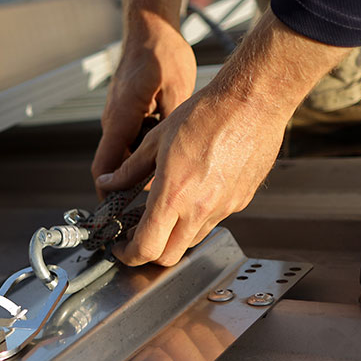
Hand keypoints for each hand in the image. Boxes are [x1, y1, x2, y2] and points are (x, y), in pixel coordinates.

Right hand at [92, 18, 196, 195]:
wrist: (150, 29)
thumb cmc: (161, 55)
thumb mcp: (176, 93)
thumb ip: (172, 131)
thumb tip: (176, 165)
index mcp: (122, 119)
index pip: (105, 169)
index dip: (108, 195)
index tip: (117, 216)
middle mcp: (114, 121)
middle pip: (114, 167)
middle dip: (128, 189)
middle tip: (152, 206)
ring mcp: (117, 117)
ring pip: (125, 155)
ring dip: (140, 169)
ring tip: (170, 177)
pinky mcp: (125, 112)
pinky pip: (131, 140)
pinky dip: (146, 152)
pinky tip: (171, 150)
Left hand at [96, 83, 289, 266]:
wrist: (252, 104)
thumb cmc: (205, 115)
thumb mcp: (155, 140)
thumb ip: (129, 169)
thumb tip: (107, 182)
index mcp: (174, 195)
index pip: (147, 248)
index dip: (128, 255)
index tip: (120, 247)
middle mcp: (200, 209)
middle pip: (168, 257)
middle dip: (147, 253)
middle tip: (135, 235)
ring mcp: (224, 208)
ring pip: (191, 241)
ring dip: (172, 236)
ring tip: (161, 212)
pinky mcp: (240, 201)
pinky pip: (213, 221)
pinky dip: (195, 219)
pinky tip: (189, 195)